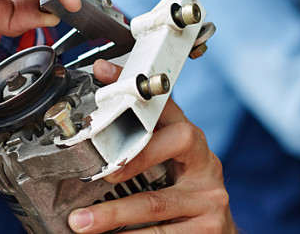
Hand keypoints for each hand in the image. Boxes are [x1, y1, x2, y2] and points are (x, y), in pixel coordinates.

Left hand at [67, 60, 235, 232]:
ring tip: (81, 222)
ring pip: (154, 204)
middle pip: (159, 152)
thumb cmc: (187, 194)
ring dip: (112, 214)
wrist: (218, 231)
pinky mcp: (210, 229)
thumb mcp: (170, 163)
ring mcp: (209, 199)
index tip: (104, 82)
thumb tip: (95, 118)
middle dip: (122, 163)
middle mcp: (204, 165)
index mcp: (192, 142)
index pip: (163, 108)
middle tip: (95, 174)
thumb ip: (142, 142)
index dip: (133, 94)